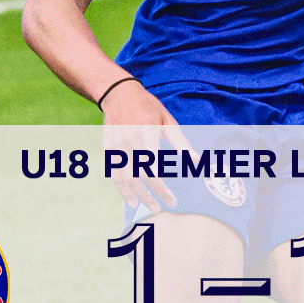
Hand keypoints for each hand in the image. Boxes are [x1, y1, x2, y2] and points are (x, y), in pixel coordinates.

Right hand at [100, 81, 185, 214]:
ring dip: (138, 196)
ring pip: (125, 178)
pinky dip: (121, 189)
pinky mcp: (108, 148)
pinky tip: (131, 201)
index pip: (153, 166)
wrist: (119, 94)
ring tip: (151, 208)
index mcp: (146, 132)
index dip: (162, 187)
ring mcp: (116, 145)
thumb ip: (180, 142)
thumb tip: (195, 160)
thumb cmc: (149, 108)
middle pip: (140, 175)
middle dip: (152, 194)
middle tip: (163, 208)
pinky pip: (114, 173)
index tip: (173, 199)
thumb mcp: (167, 121)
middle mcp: (130, 140)